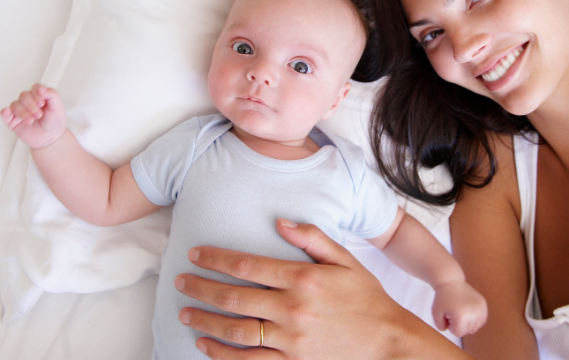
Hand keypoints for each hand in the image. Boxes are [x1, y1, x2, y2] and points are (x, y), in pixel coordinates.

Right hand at [0, 83, 66, 148]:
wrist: (50, 139)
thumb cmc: (54, 123)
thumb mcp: (58, 107)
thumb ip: (52, 94)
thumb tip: (41, 88)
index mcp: (39, 96)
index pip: (34, 88)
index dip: (37, 94)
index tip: (42, 103)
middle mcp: (29, 102)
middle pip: (23, 95)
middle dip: (31, 105)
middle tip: (39, 114)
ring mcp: (20, 111)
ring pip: (15, 104)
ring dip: (23, 112)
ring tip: (31, 120)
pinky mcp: (13, 121)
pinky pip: (4, 114)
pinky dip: (5, 112)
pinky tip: (8, 112)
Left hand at [175, 219, 463, 359]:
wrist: (388, 342)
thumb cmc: (367, 298)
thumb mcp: (345, 259)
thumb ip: (312, 238)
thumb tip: (280, 221)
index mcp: (303, 279)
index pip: (247, 265)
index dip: (216, 259)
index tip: (195, 254)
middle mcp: (292, 309)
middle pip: (234, 298)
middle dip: (201, 288)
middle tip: (180, 281)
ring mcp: (290, 340)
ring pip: (235, 331)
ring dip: (205, 321)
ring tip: (185, 314)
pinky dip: (222, 354)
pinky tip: (206, 346)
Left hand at [432, 278, 487, 337]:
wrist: (451, 282)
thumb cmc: (442, 298)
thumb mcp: (435, 313)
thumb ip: (440, 326)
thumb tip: (449, 330)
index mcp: (461, 316)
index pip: (458, 333)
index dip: (451, 326)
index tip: (448, 315)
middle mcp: (473, 313)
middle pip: (467, 331)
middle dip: (459, 324)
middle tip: (454, 311)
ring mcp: (480, 308)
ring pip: (475, 327)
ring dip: (467, 322)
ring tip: (461, 311)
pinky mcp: (484, 304)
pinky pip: (482, 320)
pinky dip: (475, 319)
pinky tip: (468, 312)